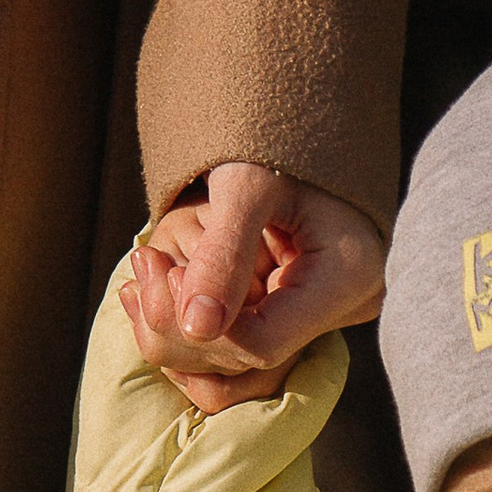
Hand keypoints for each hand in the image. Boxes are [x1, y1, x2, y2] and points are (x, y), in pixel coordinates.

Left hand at [121, 163, 386, 415]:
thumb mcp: (247, 183)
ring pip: (235, 364)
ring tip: (145, 266)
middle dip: (179, 321)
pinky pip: (236, 347)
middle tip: (144, 259)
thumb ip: (222, 254)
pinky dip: (187, 324)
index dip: (202, 324)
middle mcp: (344, 308)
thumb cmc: (275, 138)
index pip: (263, 343)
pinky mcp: (296, 316)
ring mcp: (322, 317)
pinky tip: (158, 282)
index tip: (163, 271)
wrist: (294, 128)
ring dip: (173, 325)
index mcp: (348, 277)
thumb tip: (196, 327)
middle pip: (246, 357)